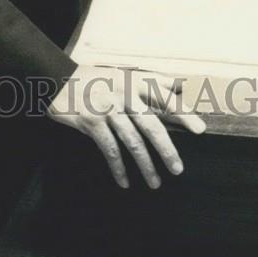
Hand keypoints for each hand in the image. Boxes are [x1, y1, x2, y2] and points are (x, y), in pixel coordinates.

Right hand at [46, 65, 204, 188]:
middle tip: (178, 169)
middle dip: (167, 149)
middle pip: (151, 125)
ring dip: (145, 165)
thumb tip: (181, 84)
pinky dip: (118, 168)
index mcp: (134, 82)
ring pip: (132, 142)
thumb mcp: (123, 73)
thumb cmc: (95, 78)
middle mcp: (124, 95)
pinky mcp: (92, 123)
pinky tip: (124, 181)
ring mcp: (108, 109)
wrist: (58, 80)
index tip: (200, 130)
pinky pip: (110, 150)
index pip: (164, 98)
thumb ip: (151, 81)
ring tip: (155, 183)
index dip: (183, 114)